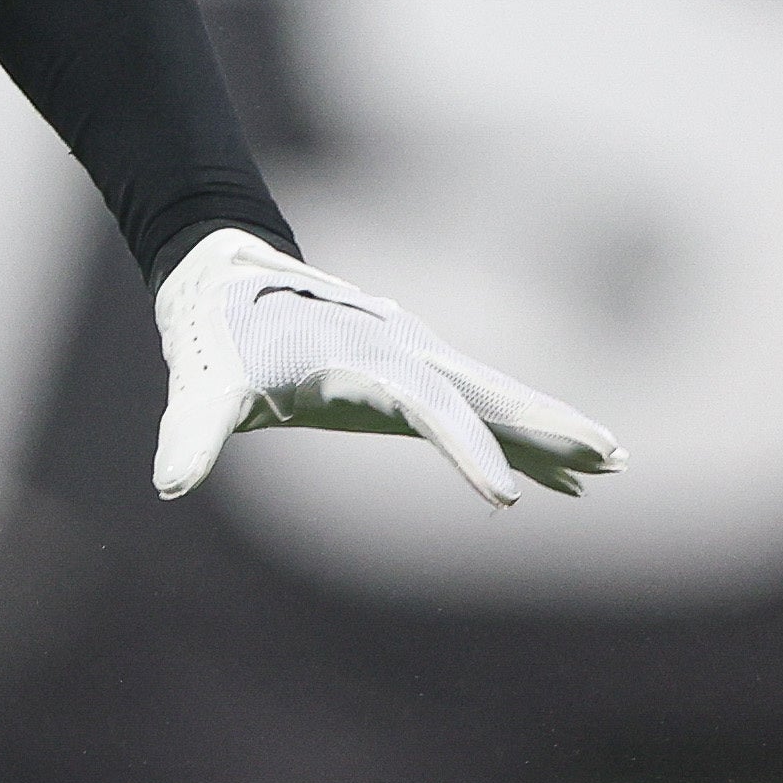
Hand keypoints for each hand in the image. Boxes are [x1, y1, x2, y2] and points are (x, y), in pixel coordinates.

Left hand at [152, 230, 619, 509]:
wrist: (222, 283)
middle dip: (546, 426)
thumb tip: (168, 481)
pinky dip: (521, 436)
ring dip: (549, 428)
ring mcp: (413, 359)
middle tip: (611, 457)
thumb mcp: (203, 387)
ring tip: (614, 461)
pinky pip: (478, 408)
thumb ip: (191, 432)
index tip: (509, 499)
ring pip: (494, 396)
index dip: (467, 452)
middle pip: (487, 393)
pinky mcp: (410, 374)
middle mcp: (401, 353)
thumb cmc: (217, 340)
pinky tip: (564, 477)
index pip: (428, 410)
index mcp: (365, 359)